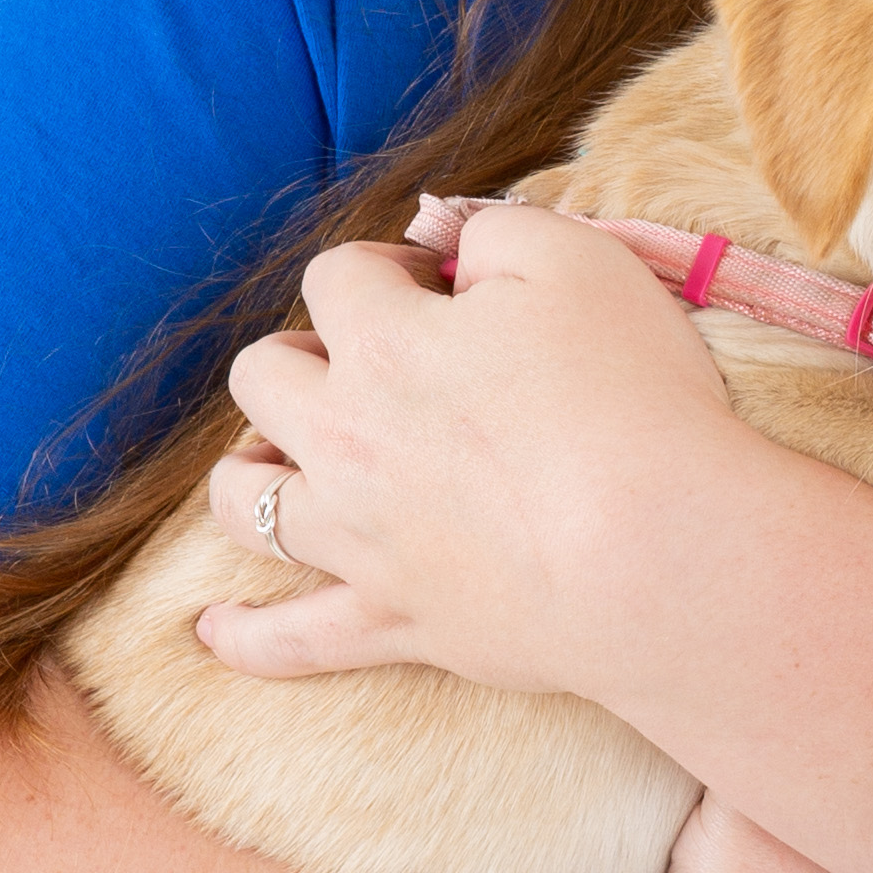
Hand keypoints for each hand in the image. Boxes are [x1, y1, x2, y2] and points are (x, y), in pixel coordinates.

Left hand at [196, 208, 747, 696]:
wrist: (660, 555)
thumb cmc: (632, 397)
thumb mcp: (580, 261)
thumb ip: (497, 231)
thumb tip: (452, 247)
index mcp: (384, 341)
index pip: (337, 277)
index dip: (382, 269)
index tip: (437, 288)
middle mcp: (345, 437)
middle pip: (263, 378)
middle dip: (304, 358)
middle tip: (374, 369)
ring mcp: (358, 538)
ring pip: (244, 501)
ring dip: (252, 472)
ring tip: (284, 463)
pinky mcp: (393, 623)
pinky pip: (289, 641)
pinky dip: (245, 637)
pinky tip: (211, 630)